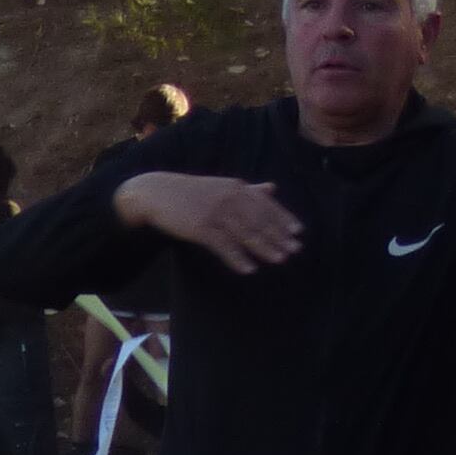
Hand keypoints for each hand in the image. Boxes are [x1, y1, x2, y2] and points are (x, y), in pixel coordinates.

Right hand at [117, 168, 304, 272]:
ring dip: (264, 248)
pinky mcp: (200, 227)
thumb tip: (273, 188)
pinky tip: (250, 268)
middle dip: (278, 236)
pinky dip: (238, 258)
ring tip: (279, 259)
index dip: (283, 219)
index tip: (298, 232)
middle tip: (294, 250)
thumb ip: (249, 190)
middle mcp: (229, 197)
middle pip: (259, 220)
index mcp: (237, 187)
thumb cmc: (193, 192)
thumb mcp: (222, 186)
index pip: (266, 205)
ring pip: (245, 233)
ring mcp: (215, 212)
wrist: (157, 193)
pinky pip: (224, 246)